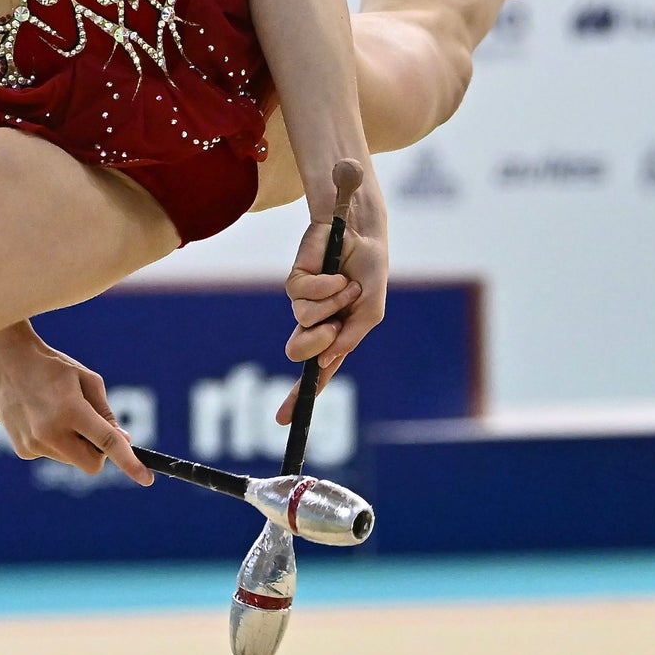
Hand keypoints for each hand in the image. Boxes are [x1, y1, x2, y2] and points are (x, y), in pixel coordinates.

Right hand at [0, 326, 152, 484]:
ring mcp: (34, 444)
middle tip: (92, 427)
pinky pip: (53, 455)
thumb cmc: (53, 367)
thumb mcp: (87, 380)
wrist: (7, 361)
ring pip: (72, 460)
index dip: (129, 462)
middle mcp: (50, 432)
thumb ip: (106, 413)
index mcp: (71, 411)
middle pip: (91, 464)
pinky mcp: (23, 450)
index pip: (107, 443)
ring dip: (75, 444)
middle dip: (99, 453)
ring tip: (58, 413)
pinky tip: (42, 419)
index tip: (146, 479)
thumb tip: (123, 441)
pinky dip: (56, 443)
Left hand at [277, 176, 387, 424]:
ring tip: (345, 285)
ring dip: (333, 301)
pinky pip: (302, 294)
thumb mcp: (371, 311)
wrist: (363, 235)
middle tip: (334, 324)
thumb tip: (326, 360)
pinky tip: (335, 273)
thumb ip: (352, 335)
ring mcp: (304, 303)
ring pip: (305, 320)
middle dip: (318, 340)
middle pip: (298, 350)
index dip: (299, 397)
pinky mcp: (295, 282)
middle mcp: (316, 324)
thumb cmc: (369, 272)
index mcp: (335, 336)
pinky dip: (326, 285)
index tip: (283, 420)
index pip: (315, 373)